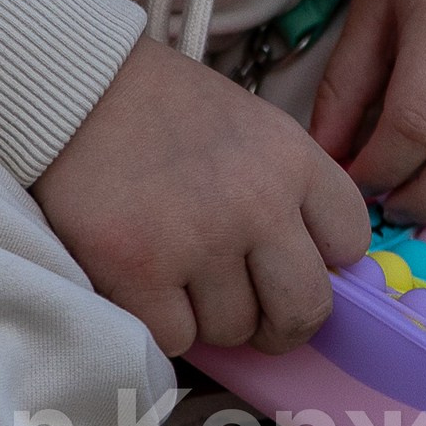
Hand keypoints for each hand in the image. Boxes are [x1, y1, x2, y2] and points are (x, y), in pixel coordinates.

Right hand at [33, 35, 369, 358]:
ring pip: (235, 330)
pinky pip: (177, 340)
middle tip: (249, 310)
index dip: (321, 262)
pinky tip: (143, 276)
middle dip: (280, 323)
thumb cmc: (161, 108)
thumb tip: (309, 268)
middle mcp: (256, 201)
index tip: (290, 261)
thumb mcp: (249, 126)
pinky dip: (161, 321)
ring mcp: (199, 240)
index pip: (350, 241)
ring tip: (176, 266)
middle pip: (306, 309)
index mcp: (290, 157)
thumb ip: (285, 189)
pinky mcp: (140, 272)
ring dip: (209, 315)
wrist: (75, 84)